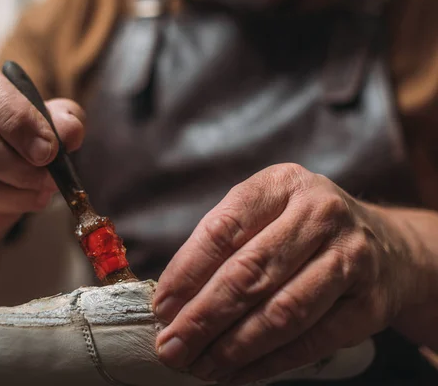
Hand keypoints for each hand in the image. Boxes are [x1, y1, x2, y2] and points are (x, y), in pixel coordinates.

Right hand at [0, 60, 84, 242]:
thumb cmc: (12, 134)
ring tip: (39, 194)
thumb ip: (60, 120)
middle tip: (50, 179)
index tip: (49, 149)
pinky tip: (15, 207)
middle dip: (19, 167)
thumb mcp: (41, 118)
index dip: (20, 121)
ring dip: (11, 195)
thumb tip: (70, 131)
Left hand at [154, 163, 425, 383]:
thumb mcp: (265, 214)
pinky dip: (269, 363)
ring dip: (233, 346)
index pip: (223, 230)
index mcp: (281, 184)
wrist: (388, 246)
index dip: (186, 273)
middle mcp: (319, 214)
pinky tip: (238, 373)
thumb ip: (222, 247)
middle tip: (172, 347)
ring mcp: (350, 257)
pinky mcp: (370, 302)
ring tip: (201, 365)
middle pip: (250, 273)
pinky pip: (312, 340)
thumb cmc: (304, 230)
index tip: (162, 308)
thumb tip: (174, 301)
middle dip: (203, 318)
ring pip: (281, 311)